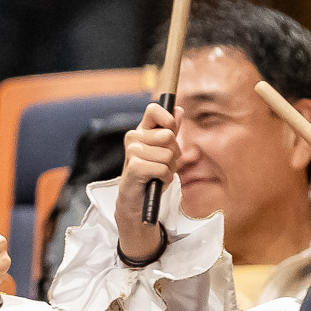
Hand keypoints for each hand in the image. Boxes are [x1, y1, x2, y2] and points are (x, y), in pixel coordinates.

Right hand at [112, 102, 178, 256]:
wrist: (136, 200)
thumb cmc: (151, 174)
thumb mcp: (164, 150)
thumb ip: (171, 130)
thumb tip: (178, 110)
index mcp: (141, 130)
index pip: (154, 110)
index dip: (168, 119)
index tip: (171, 131)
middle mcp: (134, 137)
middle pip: (169, 136)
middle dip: (174, 153)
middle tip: (165, 164)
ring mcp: (132, 152)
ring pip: (168, 154)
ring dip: (170, 168)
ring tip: (159, 174)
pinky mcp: (134, 167)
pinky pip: (163, 168)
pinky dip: (165, 178)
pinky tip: (156, 182)